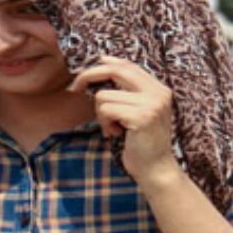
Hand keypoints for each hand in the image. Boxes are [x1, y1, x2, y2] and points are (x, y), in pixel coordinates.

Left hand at [68, 55, 180, 187]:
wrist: (155, 169)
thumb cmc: (141, 143)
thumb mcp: (138, 112)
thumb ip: (128, 93)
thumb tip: (102, 68)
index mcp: (159, 90)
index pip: (129, 65)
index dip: (107, 62)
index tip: (89, 67)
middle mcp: (158, 93)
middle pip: (116, 71)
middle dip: (88, 76)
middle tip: (73, 88)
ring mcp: (151, 104)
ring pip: (104, 96)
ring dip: (101, 115)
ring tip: (113, 128)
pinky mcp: (141, 116)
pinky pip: (105, 109)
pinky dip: (104, 123)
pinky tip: (116, 134)